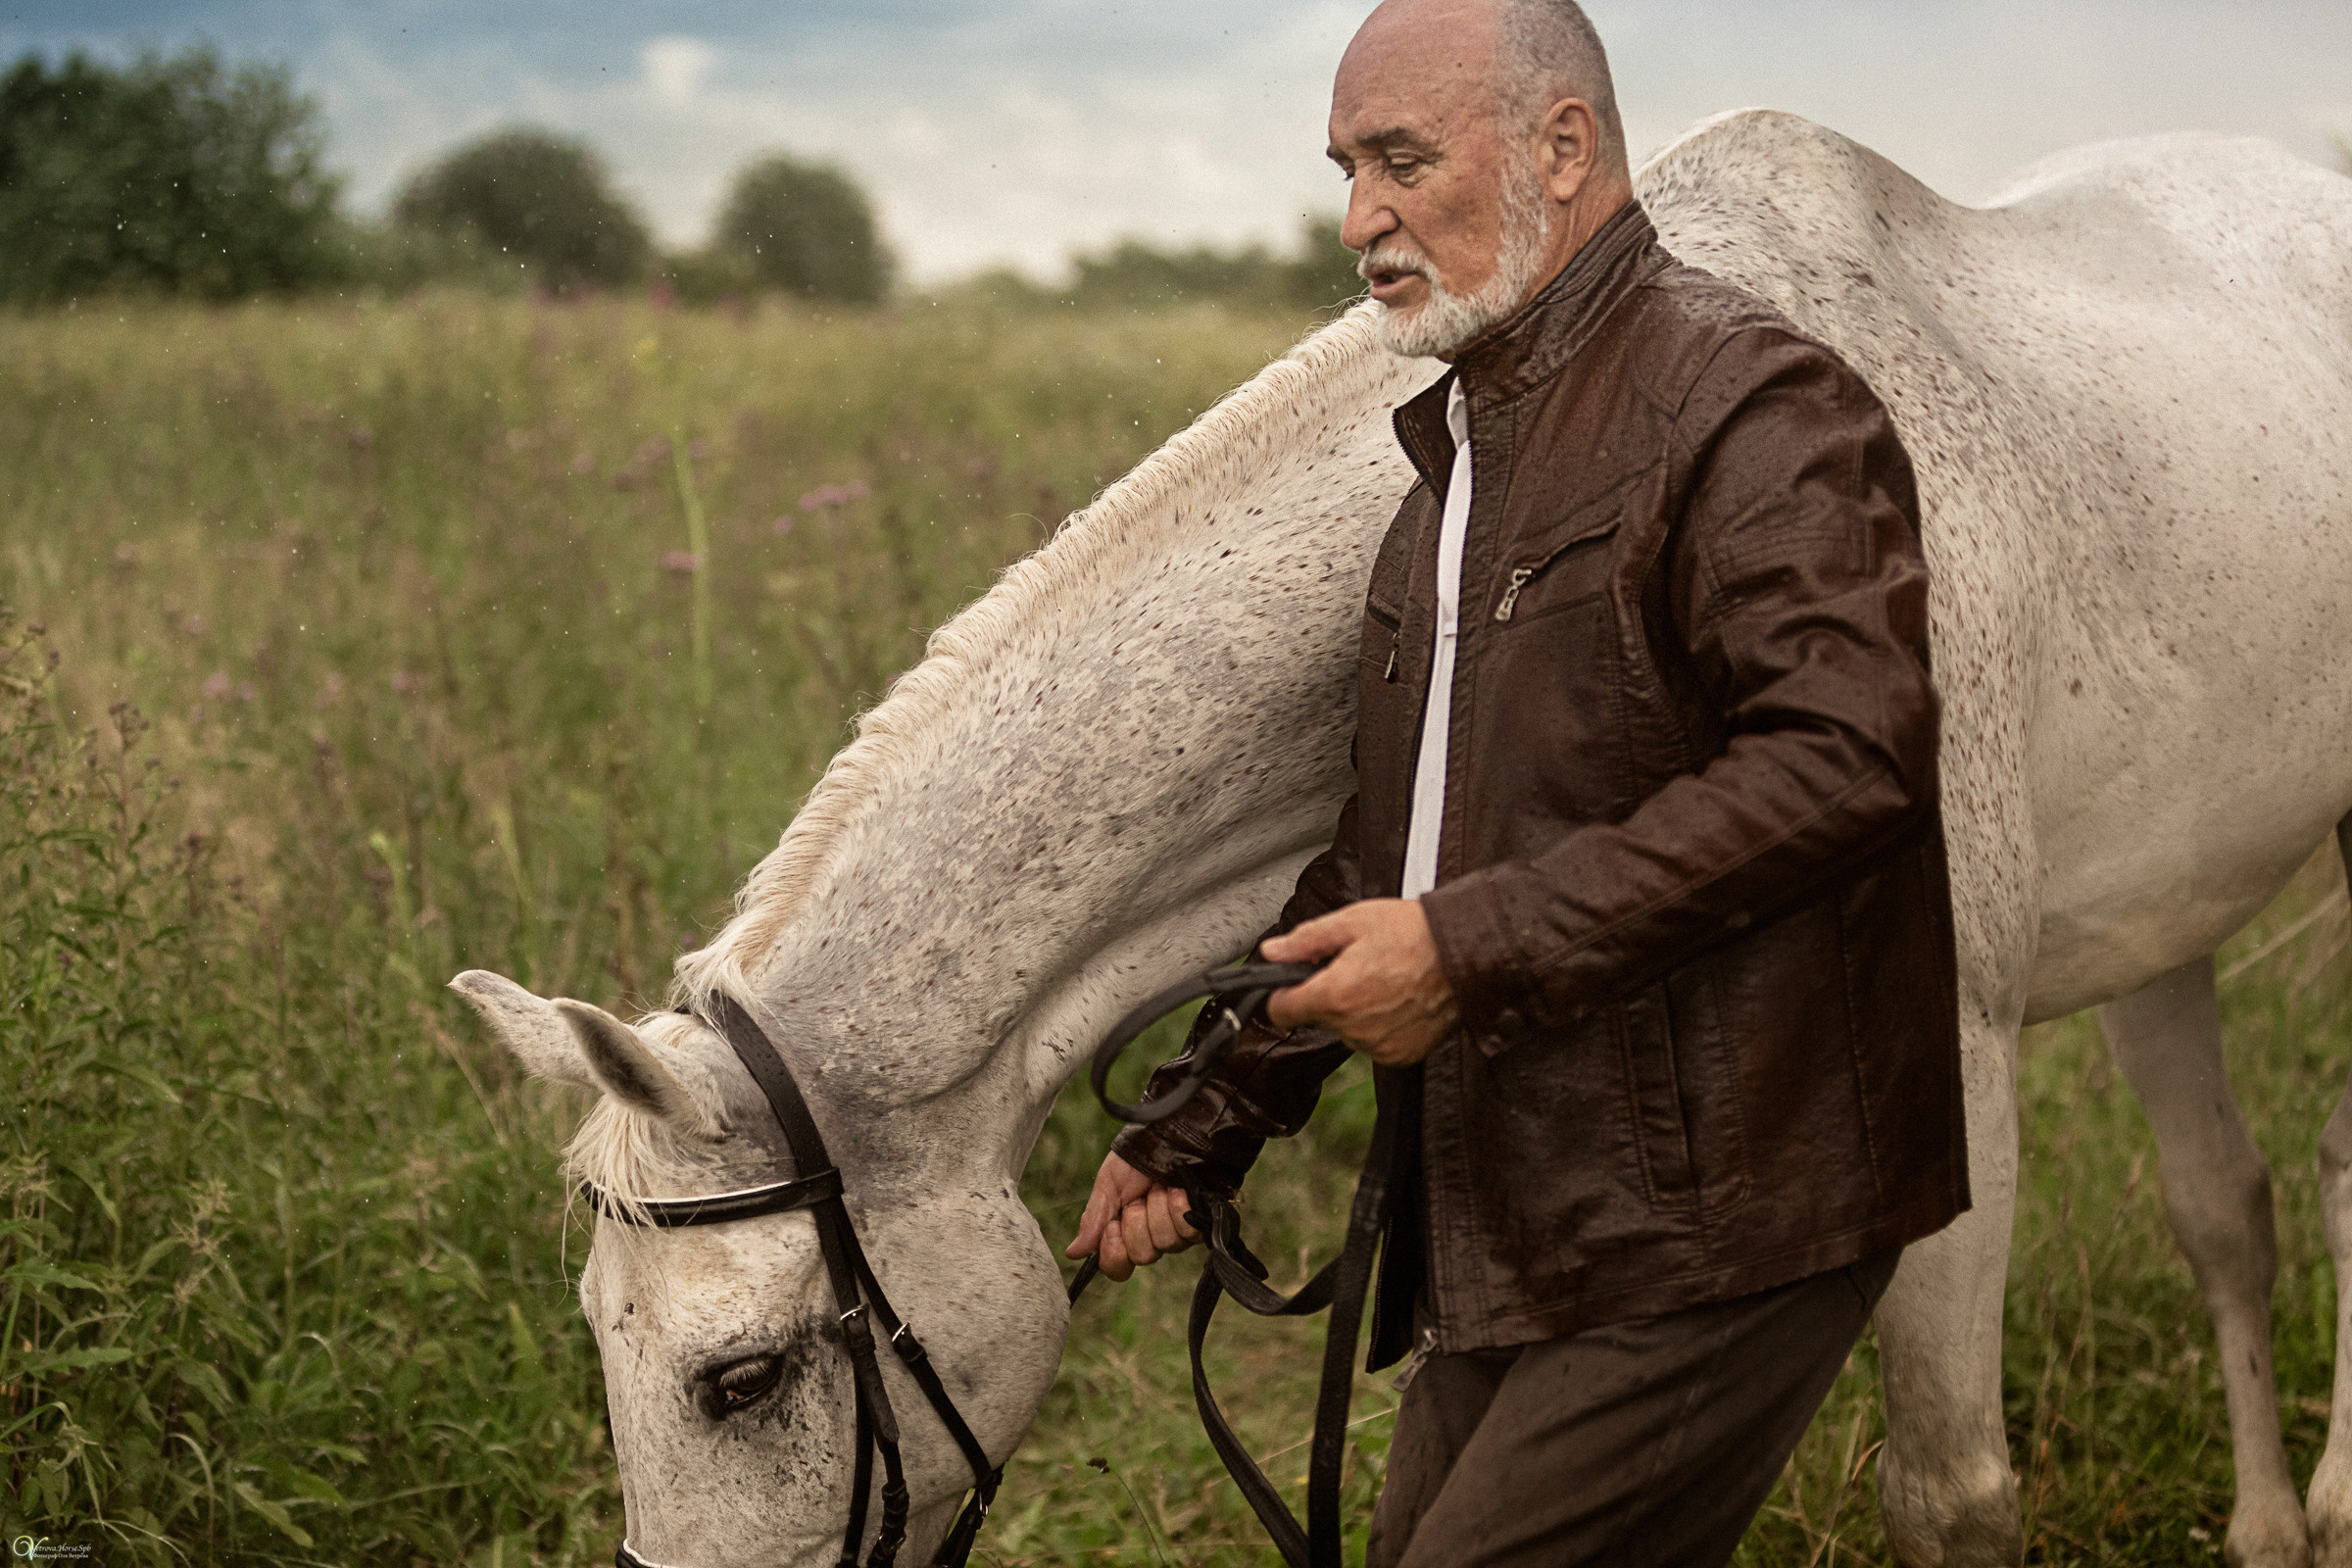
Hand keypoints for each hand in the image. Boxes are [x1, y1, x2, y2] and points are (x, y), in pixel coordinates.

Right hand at [1065, 1151, 1198, 1281]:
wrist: (1169, 1133)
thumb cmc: (1138, 1156)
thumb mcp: (1109, 1184)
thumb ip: (1094, 1220)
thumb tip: (1074, 1253)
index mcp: (1126, 1231)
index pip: (1118, 1267)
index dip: (1114, 1253)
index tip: (1113, 1226)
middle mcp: (1153, 1236)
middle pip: (1142, 1256)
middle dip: (1138, 1223)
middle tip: (1139, 1198)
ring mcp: (1178, 1231)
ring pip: (1166, 1243)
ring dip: (1158, 1209)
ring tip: (1160, 1187)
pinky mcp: (1201, 1221)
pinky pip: (1188, 1231)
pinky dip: (1179, 1207)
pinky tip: (1178, 1190)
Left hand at [1262, 899, 1456, 1066]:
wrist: (1466, 954)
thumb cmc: (1414, 933)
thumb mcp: (1353, 922)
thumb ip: (1306, 941)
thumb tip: (1272, 952)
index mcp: (1334, 996)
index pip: (1280, 1011)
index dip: (1283, 993)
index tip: (1294, 983)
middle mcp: (1353, 1029)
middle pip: (1318, 1018)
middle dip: (1329, 995)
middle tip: (1359, 967)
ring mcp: (1378, 1046)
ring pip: (1347, 1031)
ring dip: (1357, 1011)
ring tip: (1385, 981)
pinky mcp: (1401, 1056)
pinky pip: (1375, 1043)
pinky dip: (1382, 1025)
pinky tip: (1400, 1000)